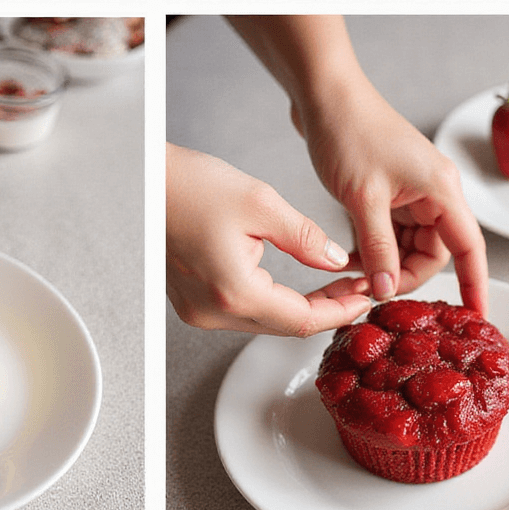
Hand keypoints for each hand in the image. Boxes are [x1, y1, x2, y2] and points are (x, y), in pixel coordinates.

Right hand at [167, 144, 372, 335]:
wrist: (141, 182)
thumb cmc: (188, 185)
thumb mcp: (259, 203)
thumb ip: (304, 238)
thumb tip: (333, 261)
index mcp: (234, 293)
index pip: (303, 320)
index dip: (341, 312)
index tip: (366, 299)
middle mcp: (213, 312)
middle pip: (285, 327)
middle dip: (327, 310)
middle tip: (358, 289)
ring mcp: (199, 310)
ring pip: (265, 321)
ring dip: (302, 307)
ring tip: (335, 285)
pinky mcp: (192, 300)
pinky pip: (244, 311)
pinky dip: (275, 301)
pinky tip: (295, 284)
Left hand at [295, 77, 487, 315]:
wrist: (323, 94)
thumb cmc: (348, 131)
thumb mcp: (362, 198)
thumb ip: (379, 248)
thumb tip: (388, 290)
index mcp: (441, 189)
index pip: (469, 248)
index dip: (474, 284)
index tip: (477, 316)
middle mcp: (434, 192)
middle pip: (434, 253)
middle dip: (404, 274)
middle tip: (372, 292)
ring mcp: (412, 192)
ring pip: (409, 246)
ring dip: (384, 263)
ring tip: (353, 274)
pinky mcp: (390, 192)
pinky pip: (390, 233)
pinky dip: (373, 248)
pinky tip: (349, 258)